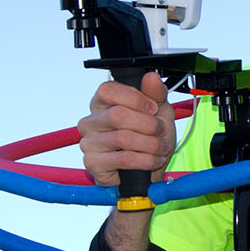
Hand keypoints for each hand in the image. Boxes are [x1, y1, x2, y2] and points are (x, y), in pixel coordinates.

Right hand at [78, 72, 176, 187]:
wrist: (148, 173)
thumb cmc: (149, 140)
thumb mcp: (159, 113)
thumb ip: (156, 94)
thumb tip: (151, 77)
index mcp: (102, 103)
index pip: (108, 90)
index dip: (134, 98)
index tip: (153, 109)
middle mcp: (91, 120)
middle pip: (117, 114)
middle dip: (148, 124)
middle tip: (160, 131)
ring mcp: (88, 142)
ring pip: (123, 137)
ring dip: (150, 144)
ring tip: (161, 148)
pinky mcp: (92, 162)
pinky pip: (123, 158)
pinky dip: (145, 160)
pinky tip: (154, 160)